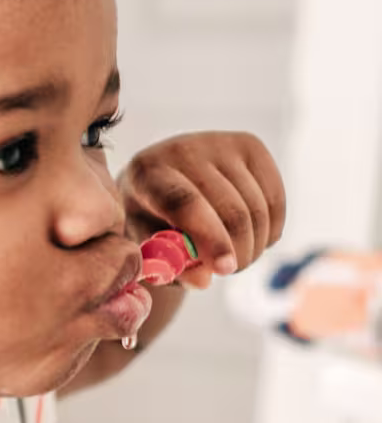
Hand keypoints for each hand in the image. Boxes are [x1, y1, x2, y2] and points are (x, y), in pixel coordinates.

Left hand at [117, 131, 286, 290]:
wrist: (163, 179)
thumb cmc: (151, 220)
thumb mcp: (150, 246)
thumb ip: (171, 265)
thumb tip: (204, 279)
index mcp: (147, 173)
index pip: (185, 203)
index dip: (211, 239)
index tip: (225, 269)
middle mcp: (183, 150)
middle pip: (230, 211)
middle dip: (238, 253)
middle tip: (228, 271)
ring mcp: (219, 143)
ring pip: (257, 209)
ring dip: (253, 246)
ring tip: (234, 256)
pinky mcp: (250, 145)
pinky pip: (275, 201)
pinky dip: (269, 231)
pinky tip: (251, 238)